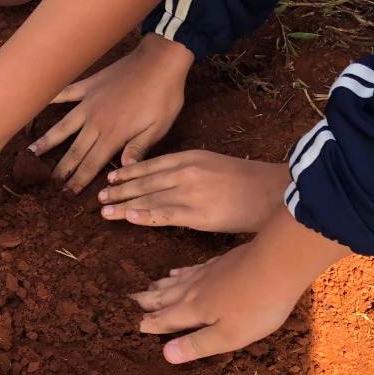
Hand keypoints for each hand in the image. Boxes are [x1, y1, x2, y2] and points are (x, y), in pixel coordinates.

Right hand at [29, 33, 192, 193]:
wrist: (160, 60)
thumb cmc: (164, 96)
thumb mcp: (158, 128)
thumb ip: (138, 149)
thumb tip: (122, 170)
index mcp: (114, 134)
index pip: (92, 163)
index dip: (80, 179)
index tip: (68, 192)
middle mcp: (96, 121)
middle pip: (75, 149)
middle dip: (62, 168)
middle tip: (50, 182)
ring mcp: (90, 102)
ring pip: (64, 125)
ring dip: (49, 140)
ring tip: (33, 151)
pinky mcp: (90, 85)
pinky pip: (67, 93)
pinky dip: (54, 98)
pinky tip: (41, 102)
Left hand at [98, 151, 289, 231]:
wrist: (274, 191)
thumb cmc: (248, 182)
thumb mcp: (214, 166)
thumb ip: (190, 170)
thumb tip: (170, 181)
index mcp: (190, 157)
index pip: (150, 165)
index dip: (128, 173)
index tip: (111, 178)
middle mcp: (185, 171)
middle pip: (144, 181)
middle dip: (119, 190)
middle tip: (99, 196)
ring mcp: (189, 192)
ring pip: (147, 198)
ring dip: (122, 204)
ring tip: (103, 209)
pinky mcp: (197, 213)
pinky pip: (163, 215)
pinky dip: (142, 215)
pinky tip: (126, 217)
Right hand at [134, 209, 346, 362]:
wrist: (278, 262)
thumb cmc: (256, 305)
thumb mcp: (229, 335)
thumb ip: (198, 345)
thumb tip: (165, 354)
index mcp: (193, 310)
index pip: (163, 319)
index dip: (146, 323)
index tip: (128, 324)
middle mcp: (194, 291)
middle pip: (164, 297)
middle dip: (145, 302)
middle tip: (126, 302)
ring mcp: (207, 274)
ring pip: (175, 283)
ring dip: (158, 288)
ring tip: (146, 289)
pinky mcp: (220, 263)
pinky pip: (191, 270)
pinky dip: (179, 274)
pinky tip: (176, 272)